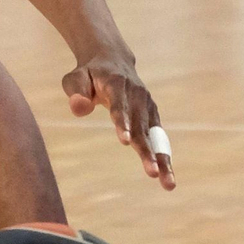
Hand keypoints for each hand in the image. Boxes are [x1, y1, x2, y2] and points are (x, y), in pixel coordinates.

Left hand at [63, 58, 174, 189]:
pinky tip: (167, 177)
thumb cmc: (88, 74)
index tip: (125, 142)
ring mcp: (147, 105)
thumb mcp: (75, 78)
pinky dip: (163, 157)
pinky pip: (159, 138)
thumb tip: (78, 108)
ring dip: (162, 159)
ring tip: (168, 183)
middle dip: (146, 150)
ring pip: (155, 135)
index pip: (120, 105)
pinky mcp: (152, 115)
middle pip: (141, 126)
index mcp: (117, 84)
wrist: (112, 60)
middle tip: (151, 172)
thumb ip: (76, 92)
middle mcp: (138, 94)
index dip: (123, 123)